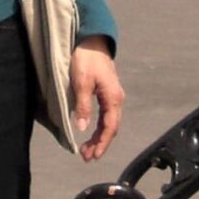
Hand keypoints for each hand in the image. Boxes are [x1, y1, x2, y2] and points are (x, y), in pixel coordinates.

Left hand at [70, 37, 122, 162]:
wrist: (92, 41)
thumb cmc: (86, 59)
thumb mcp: (81, 82)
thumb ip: (83, 106)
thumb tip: (82, 128)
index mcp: (113, 98)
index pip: (110, 127)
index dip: (102, 143)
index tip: (93, 156)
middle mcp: (116, 99)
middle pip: (111, 128)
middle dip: (100, 144)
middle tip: (87, 157)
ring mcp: (113, 96)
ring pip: (109, 122)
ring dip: (99, 137)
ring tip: (87, 149)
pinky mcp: (107, 93)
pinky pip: (106, 115)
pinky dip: (99, 127)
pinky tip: (92, 132)